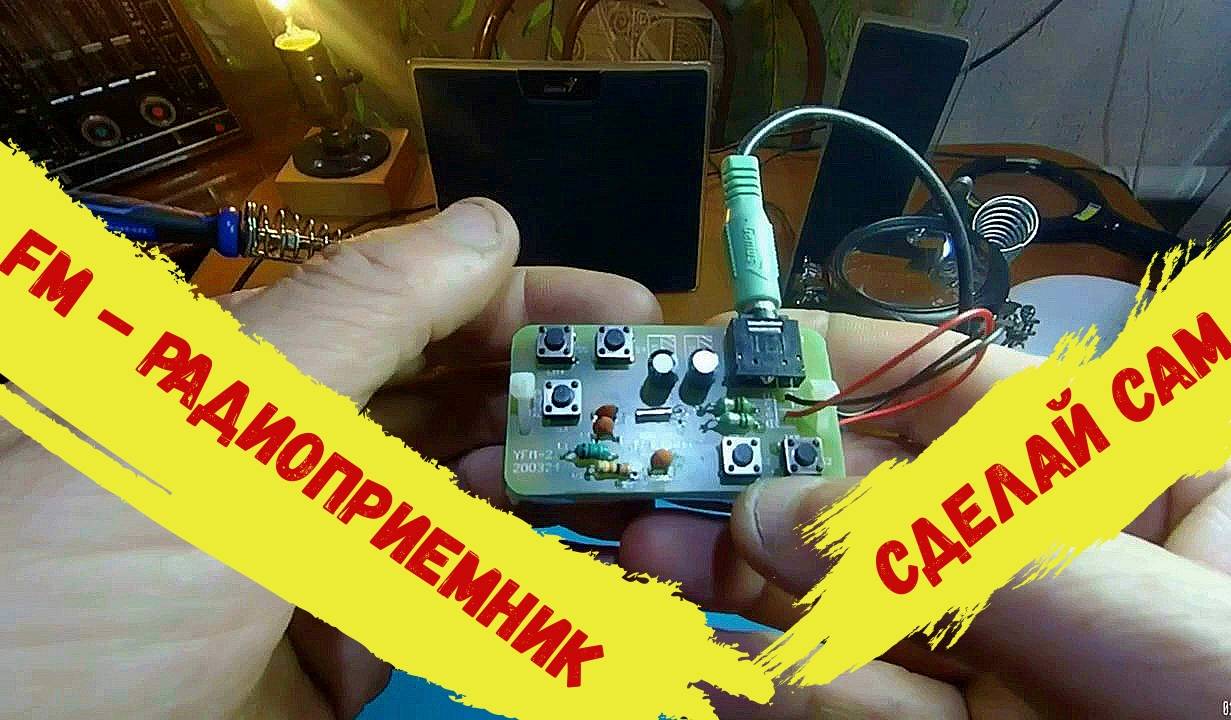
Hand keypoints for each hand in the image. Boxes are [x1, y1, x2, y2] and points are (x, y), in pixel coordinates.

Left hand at [1, 198, 662, 719]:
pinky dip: (516, 607)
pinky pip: (442, 623)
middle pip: (455, 409)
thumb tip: (486, 227)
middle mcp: (294, 461)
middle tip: (658, 416)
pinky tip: (583, 587)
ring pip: (465, 518)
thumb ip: (363, 313)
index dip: (528, 301)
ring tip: (636, 496)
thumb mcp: (231, 415)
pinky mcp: (333, 666)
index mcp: (261, 376)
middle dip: (560, 405)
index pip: (420, 308)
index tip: (629, 315)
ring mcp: (316, 567)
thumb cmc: (80, 574)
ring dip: (554, 503)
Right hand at [618, 309, 1230, 718]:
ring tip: (645, 553)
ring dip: (743, 584)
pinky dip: (772, 692)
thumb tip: (789, 506)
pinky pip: (858, 711)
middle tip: (654, 470)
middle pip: (884, 509)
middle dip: (762, 486)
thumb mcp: (1177, 633)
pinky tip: (699, 659)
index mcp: (1158, 491)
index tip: (739, 357)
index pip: (980, 400)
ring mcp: (1019, 675)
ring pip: (853, 617)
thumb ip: (979, 563)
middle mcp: (1073, 574)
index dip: (850, 368)